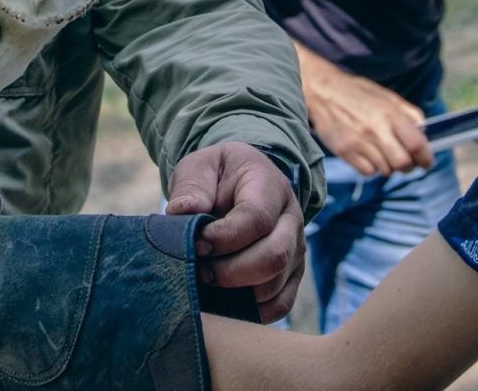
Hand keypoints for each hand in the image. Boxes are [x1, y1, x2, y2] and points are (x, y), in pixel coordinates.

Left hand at [166, 142, 305, 322]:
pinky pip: (280, 304)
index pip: (256, 218)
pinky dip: (252, 311)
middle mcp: (291, 218)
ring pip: (275, 284)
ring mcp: (295, 249)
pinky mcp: (291, 274)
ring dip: (237, 292)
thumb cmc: (216, 175)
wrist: (238, 183)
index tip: (197, 244)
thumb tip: (182, 212)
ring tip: (207, 281)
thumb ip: (191, 186)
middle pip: (274, 256)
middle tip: (199, 270)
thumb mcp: (200, 166)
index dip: (224, 237)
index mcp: (270, 186)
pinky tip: (225, 301)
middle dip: (230, 272)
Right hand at [298, 53, 432, 176]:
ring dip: (389, 166)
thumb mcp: (387, 96)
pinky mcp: (345, 151)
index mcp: (390, 113)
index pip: (417, 144)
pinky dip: (372, 168)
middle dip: (409, 167)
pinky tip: (367, 154)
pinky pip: (368, 172)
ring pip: (386, 170)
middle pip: (403, 163)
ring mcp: (359, 142)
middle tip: (406, 163)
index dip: (426, 157)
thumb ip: (408, 113)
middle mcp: (376, 129)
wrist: (323, 92)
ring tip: (383, 154)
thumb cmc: (358, 94)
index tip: (427, 162)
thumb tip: (424, 131)